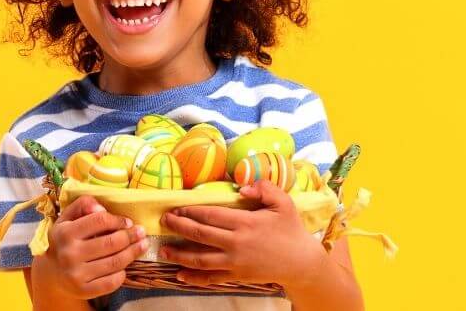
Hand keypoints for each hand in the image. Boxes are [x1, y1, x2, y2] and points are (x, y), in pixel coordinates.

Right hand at [32, 194, 148, 298]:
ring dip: (133, 253)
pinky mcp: (83, 291)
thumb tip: (102, 208)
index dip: (118, 220)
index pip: (100, 221)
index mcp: (64, 232)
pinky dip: (122, 273)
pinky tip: (124, 266)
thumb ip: (83, 204)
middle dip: (131, 236)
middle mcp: (69, 254)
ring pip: (115, 262)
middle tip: (141, 233)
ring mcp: (75, 275)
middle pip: (111, 243)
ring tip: (142, 245)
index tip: (128, 222)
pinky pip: (111, 282)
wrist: (51, 272)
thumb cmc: (64, 239)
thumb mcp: (67, 217)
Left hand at [159, 179, 327, 287]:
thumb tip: (241, 186)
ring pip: (200, 259)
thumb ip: (264, 188)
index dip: (190, 210)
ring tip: (163, 249)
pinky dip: (194, 278)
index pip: (210, 215)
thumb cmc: (291, 230)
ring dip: (179, 254)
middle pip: (200, 234)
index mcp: (245, 222)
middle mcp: (236, 243)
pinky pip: (211, 278)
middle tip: (164, 221)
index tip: (176, 207)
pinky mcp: (236, 276)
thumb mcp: (283, 202)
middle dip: (179, 227)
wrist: (301, 263)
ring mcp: (235, 262)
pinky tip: (179, 275)